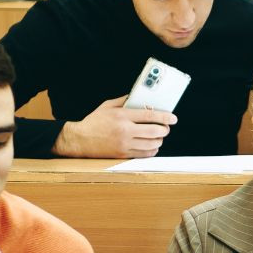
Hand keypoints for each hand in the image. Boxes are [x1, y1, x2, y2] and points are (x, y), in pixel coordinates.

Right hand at [53, 95, 176, 158]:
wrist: (79, 140)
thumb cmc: (93, 122)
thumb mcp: (107, 106)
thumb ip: (124, 100)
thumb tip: (139, 98)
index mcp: (122, 116)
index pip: (149, 115)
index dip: (165, 116)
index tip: (173, 118)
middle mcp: (125, 130)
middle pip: (154, 131)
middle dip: (165, 129)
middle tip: (166, 128)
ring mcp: (124, 144)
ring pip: (152, 144)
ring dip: (159, 140)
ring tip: (159, 136)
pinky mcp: (123, 155)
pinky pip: (145, 155)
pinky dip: (152, 150)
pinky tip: (151, 146)